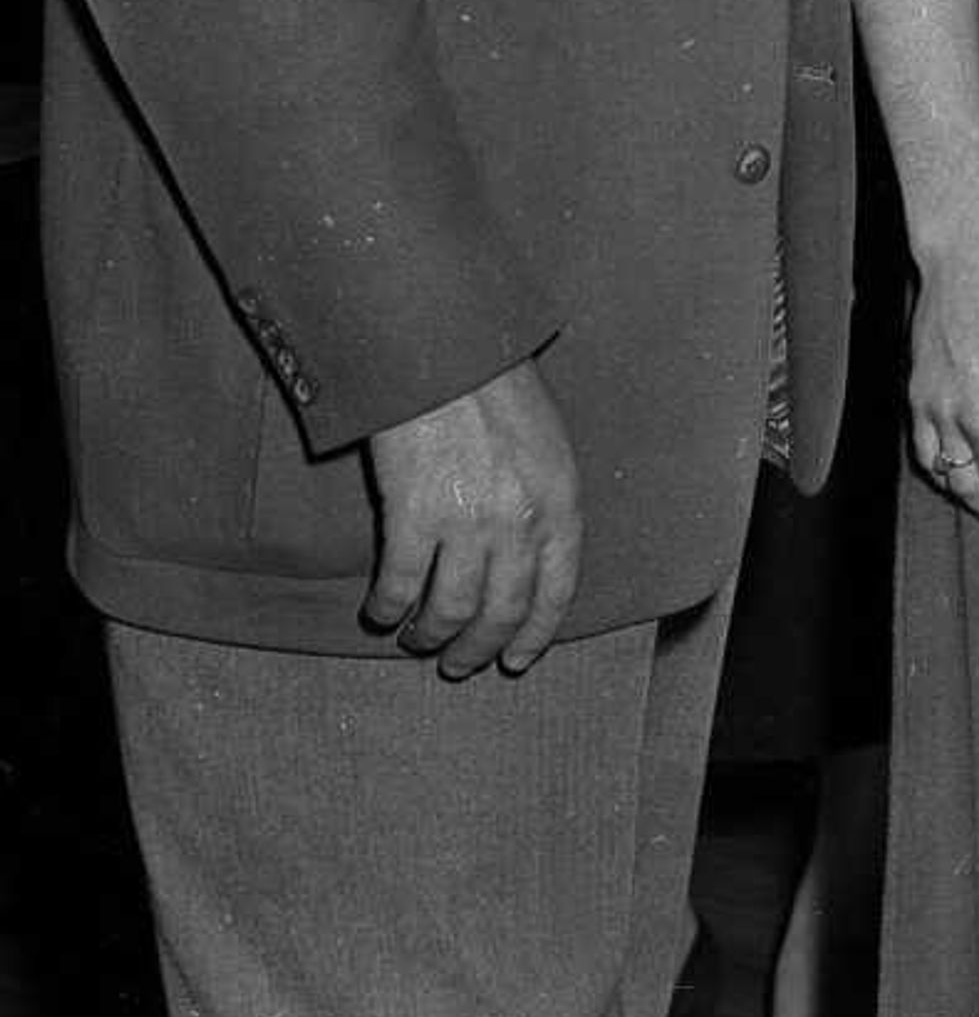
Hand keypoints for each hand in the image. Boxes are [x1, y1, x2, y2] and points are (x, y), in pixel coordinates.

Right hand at [363, 357, 580, 676]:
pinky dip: (386, 607)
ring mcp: (467, 521)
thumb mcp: (549, 447)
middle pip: (501, 611)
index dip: (536, 634)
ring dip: (430, 635)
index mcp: (561, 502)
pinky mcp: (412, 514)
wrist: (446, 352)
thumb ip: (545, 504)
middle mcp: (520, 520)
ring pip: (449, 610)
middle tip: (457, 664)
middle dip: (478, 648)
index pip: (557, 591)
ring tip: (416, 640)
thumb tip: (529, 559)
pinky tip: (380, 612)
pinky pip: (398, 584)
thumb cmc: (497, 392)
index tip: (516, 660)